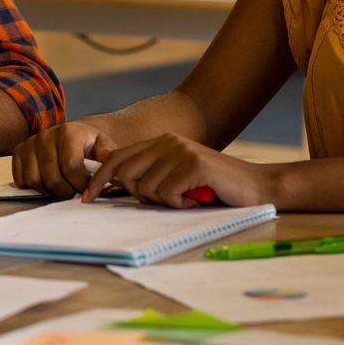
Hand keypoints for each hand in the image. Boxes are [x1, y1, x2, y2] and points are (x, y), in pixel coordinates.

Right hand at [12, 120, 109, 196]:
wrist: (72, 135)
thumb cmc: (89, 144)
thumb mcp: (104, 146)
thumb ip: (108, 157)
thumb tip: (110, 167)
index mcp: (68, 132)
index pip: (71, 166)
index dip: (80, 184)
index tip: (88, 189)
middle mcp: (46, 135)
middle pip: (52, 177)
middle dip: (67, 191)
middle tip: (75, 191)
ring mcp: (30, 143)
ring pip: (34, 180)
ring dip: (50, 191)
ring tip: (62, 188)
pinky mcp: (19, 152)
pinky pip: (21, 179)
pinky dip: (34, 187)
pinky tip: (48, 183)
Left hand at [84, 134, 277, 206]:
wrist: (257, 186)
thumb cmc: (213, 188)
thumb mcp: (176, 178)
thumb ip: (149, 176)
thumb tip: (112, 186)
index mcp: (160, 142)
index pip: (116, 159)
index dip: (98, 179)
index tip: (86, 199)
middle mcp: (167, 141)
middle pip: (126, 174)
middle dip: (139, 195)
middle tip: (169, 199)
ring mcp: (180, 150)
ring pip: (146, 188)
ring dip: (166, 201)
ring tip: (188, 196)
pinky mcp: (193, 164)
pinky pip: (167, 193)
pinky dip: (180, 203)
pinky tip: (198, 197)